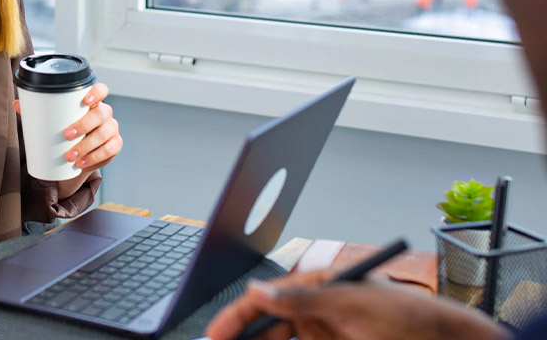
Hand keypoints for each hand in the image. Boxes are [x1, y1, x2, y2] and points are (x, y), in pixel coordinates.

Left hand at [13, 82, 122, 172]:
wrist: (75, 156)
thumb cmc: (65, 131)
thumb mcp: (54, 121)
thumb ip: (38, 112)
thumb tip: (17, 104)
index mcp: (92, 102)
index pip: (102, 90)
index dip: (97, 92)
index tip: (85, 100)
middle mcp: (104, 114)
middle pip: (102, 113)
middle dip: (85, 125)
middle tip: (66, 136)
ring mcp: (111, 129)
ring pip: (105, 134)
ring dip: (88, 146)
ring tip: (70, 156)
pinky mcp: (114, 145)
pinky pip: (110, 150)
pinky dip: (96, 157)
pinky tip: (83, 163)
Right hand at [206, 269, 510, 339]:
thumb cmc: (406, 314)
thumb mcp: (351, 304)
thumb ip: (303, 298)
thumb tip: (259, 289)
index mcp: (315, 286)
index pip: (265, 299)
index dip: (236, 316)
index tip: (216, 334)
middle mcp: (314, 310)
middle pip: (266, 327)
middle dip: (240, 338)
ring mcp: (323, 334)